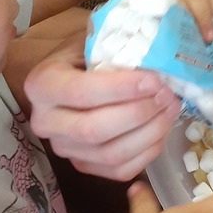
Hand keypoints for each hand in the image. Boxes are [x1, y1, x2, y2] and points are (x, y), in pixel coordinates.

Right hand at [24, 54, 179, 179]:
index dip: (121, 89)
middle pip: (94, 130)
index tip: (153, 81)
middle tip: (167, 95)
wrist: (72, 76)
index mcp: (41, 85)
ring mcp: (64, 149)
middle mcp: (45, 122)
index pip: (81, 92)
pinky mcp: (84, 167)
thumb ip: (114, 48)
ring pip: (110, 154)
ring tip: (171, 109)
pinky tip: (162, 129)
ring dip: (149, 133)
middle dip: (138, 113)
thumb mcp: (92, 41)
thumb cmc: (85, 55)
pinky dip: (147, 152)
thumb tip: (156, 55)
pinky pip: (119, 171)